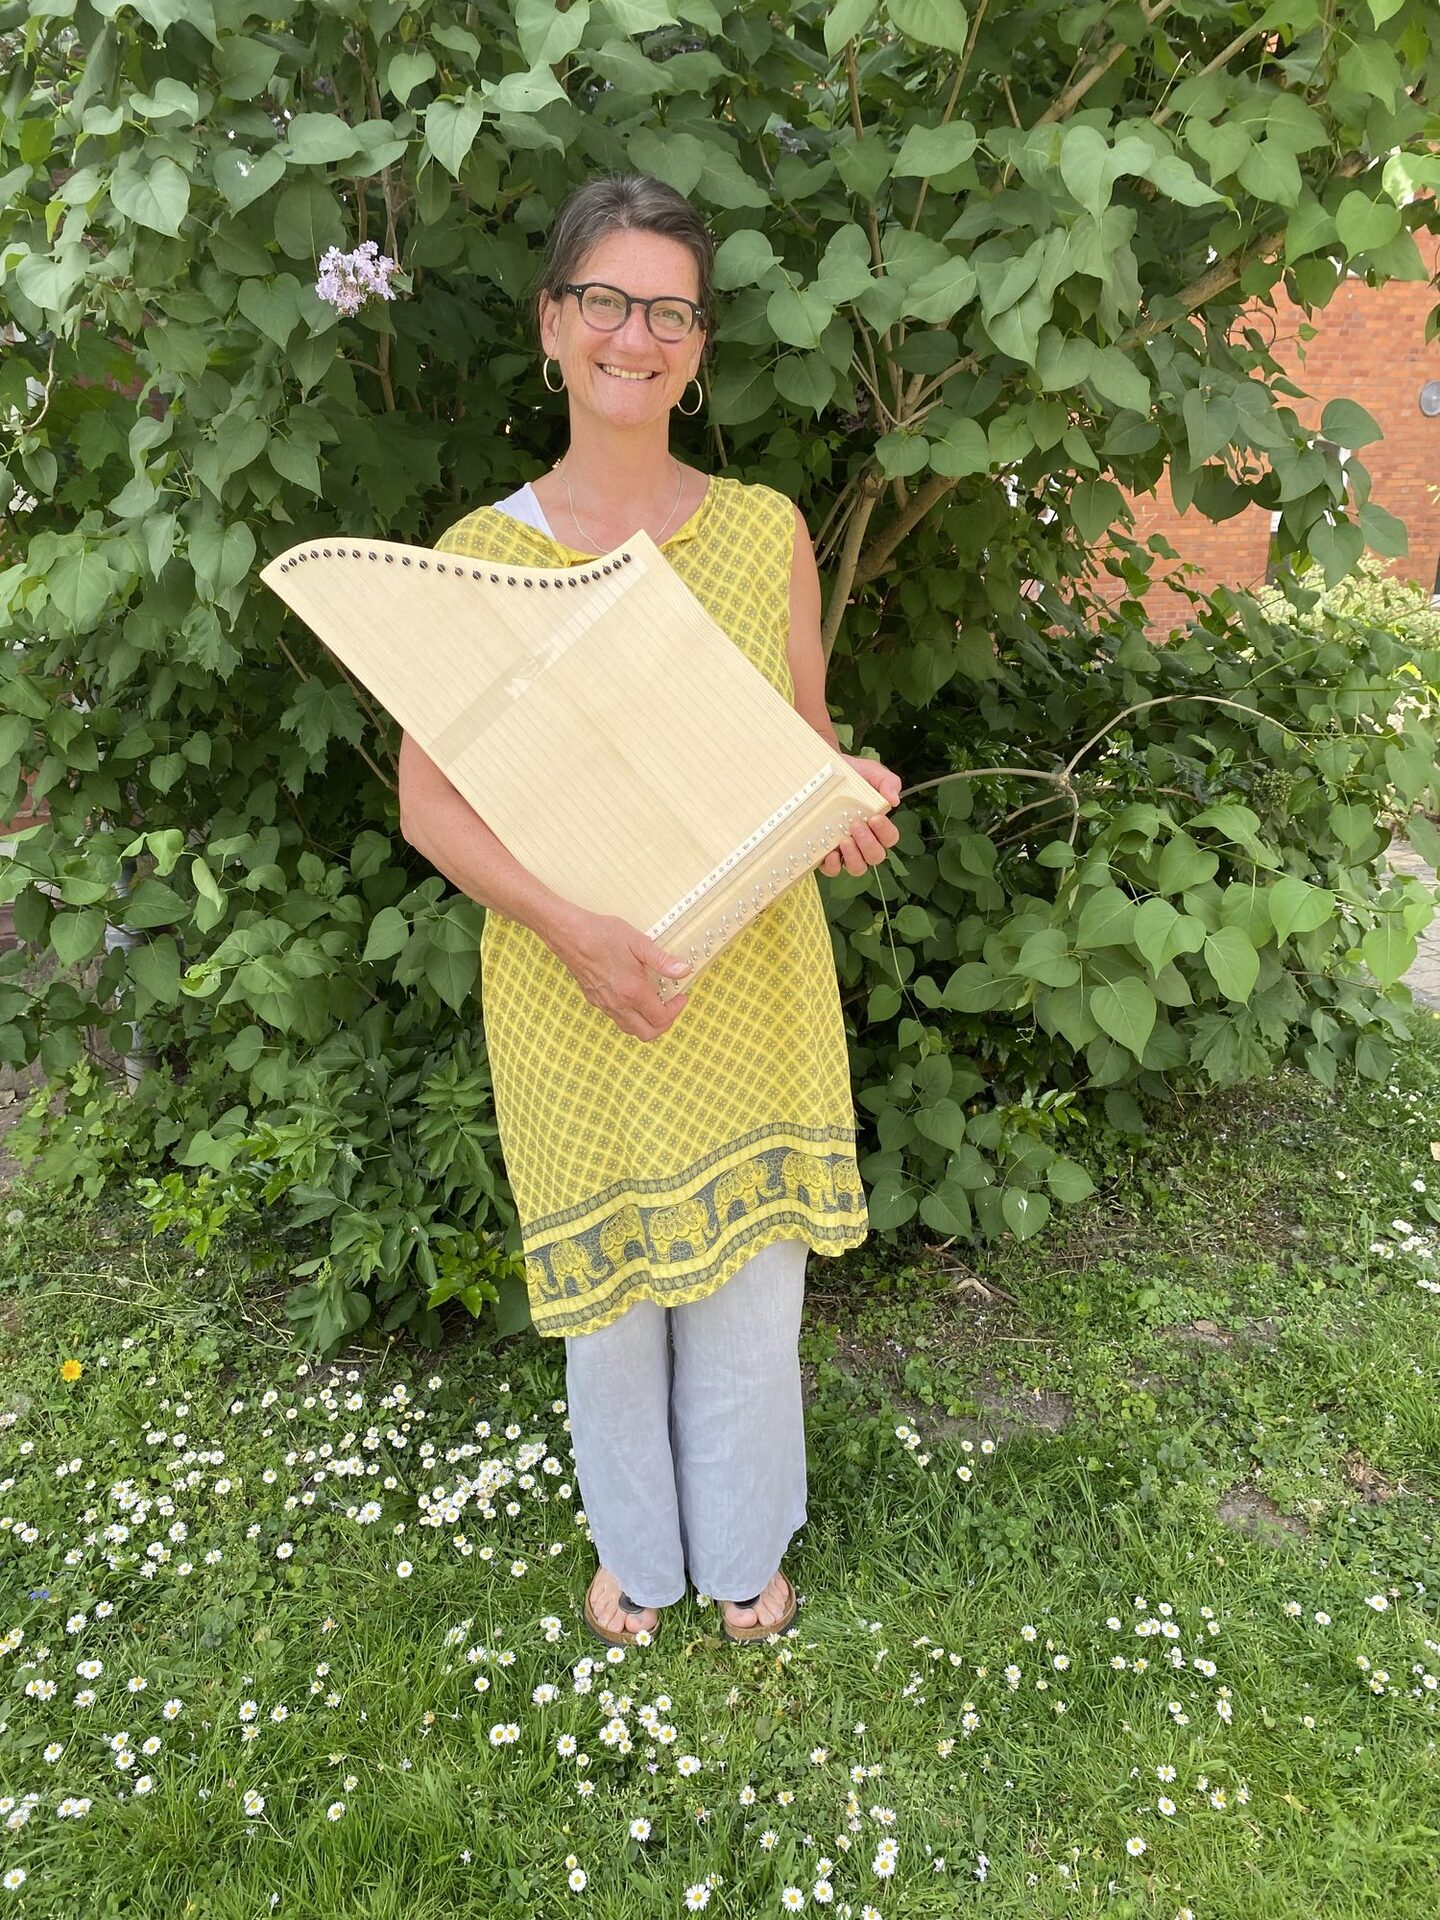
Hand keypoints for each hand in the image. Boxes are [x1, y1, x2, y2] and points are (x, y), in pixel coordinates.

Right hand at [550, 908, 691, 1040]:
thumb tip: (683, 971)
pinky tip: (634, 997)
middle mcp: (618, 1004)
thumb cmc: (600, 934)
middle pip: (647, 1033)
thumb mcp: (638, 942)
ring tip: (654, 1003)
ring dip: (647, 1023)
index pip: (661, 1018)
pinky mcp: (594, 1001)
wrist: (569, 934)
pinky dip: (631, 1016)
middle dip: (664, 1024)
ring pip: (631, 1029)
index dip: (676, 1010)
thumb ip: (662, 960)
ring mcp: (604, 1005)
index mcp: (632, 991)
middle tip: (670, 1006)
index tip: (680, 996)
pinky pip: (617, 1019)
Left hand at [819, 754, 902, 878]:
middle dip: (868, 844)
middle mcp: (863, 842)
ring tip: (845, 840)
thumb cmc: (850, 774)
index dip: (885, 831)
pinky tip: (830, 854)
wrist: (819, 770)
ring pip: (858, 868)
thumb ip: (887, 782)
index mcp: (877, 826)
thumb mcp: (871, 771)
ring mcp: (844, 851)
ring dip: (854, 857)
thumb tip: (894, 801)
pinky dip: (833, 866)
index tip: (875, 817)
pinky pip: (832, 871)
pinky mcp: (825, 855)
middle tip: (856, 825)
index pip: (890, 838)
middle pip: (876, 857)